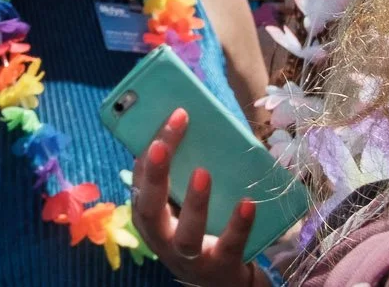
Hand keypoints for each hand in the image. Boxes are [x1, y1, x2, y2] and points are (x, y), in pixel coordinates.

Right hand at [131, 109, 265, 286]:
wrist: (217, 279)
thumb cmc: (195, 228)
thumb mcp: (177, 204)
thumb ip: (178, 173)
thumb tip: (190, 122)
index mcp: (147, 213)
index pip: (140, 178)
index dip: (150, 150)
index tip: (172, 118)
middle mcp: (161, 235)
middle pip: (149, 207)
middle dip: (154, 175)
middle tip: (162, 145)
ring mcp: (189, 256)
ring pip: (186, 234)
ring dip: (193, 202)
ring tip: (203, 172)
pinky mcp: (220, 266)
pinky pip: (228, 246)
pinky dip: (238, 225)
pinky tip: (247, 203)